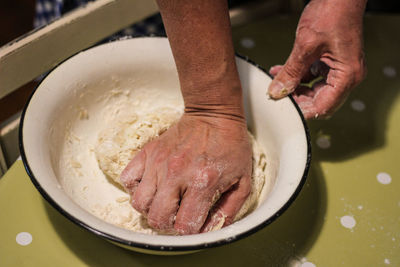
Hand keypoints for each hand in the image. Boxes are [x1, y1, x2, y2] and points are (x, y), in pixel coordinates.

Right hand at [120, 114, 251, 234]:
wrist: (214, 114)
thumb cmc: (231, 146)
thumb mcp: (242, 181)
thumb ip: (228, 211)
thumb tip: (210, 232)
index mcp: (203, 183)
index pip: (184, 225)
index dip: (189, 231)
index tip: (193, 222)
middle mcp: (177, 174)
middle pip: (156, 218)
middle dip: (167, 224)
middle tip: (177, 214)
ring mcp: (159, 162)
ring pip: (139, 202)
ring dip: (150, 208)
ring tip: (164, 201)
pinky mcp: (148, 152)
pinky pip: (128, 179)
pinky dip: (136, 188)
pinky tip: (152, 185)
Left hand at [268, 0, 366, 118]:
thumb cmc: (332, 13)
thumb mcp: (305, 46)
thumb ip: (291, 72)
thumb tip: (277, 91)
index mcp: (347, 75)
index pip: (323, 106)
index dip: (302, 111)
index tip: (283, 109)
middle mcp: (347, 76)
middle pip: (319, 101)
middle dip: (297, 99)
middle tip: (277, 96)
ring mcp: (340, 69)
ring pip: (314, 90)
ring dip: (294, 88)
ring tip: (276, 83)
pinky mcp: (332, 62)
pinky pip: (313, 76)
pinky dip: (298, 76)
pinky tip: (281, 72)